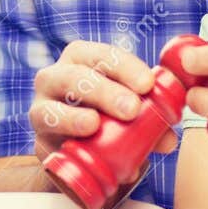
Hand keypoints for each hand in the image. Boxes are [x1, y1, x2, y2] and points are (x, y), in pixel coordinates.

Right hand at [28, 41, 158, 160]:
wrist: (78, 153)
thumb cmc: (108, 120)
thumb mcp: (133, 116)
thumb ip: (152, 123)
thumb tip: (169, 139)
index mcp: (83, 60)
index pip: (103, 55)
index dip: (126, 67)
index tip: (148, 84)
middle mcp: (56, 77)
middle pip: (76, 76)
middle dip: (105, 91)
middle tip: (132, 109)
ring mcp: (42, 107)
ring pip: (51, 107)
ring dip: (74, 116)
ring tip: (95, 124)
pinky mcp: (39, 138)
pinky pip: (46, 136)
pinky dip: (65, 141)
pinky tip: (81, 146)